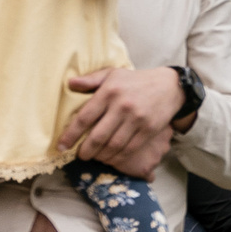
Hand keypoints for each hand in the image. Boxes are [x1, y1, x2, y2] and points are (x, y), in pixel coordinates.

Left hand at [60, 65, 181, 177]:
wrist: (170, 86)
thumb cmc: (135, 81)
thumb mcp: (113, 74)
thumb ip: (91, 79)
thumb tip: (70, 83)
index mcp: (109, 91)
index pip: (84, 117)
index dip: (70, 135)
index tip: (61, 146)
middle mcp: (122, 106)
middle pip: (98, 136)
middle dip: (85, 151)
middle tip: (80, 156)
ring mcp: (137, 119)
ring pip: (113, 145)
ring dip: (101, 156)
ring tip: (95, 157)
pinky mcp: (148, 130)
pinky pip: (129, 149)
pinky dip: (117, 157)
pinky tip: (110, 157)